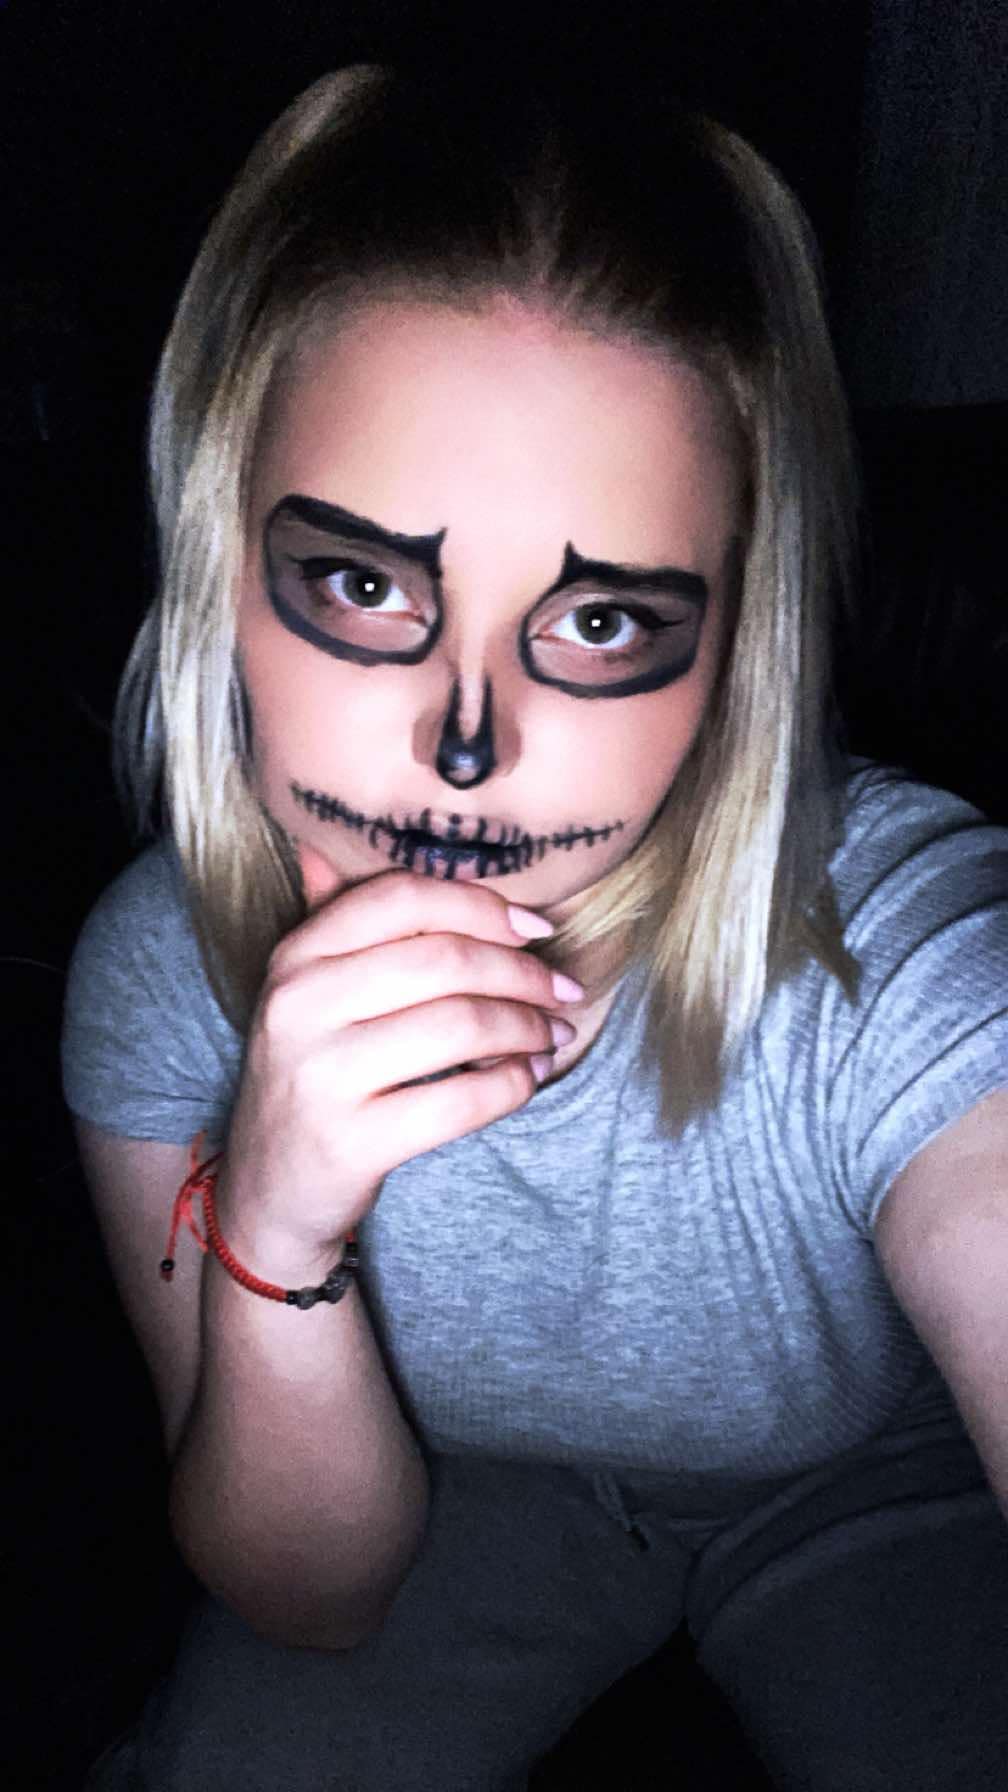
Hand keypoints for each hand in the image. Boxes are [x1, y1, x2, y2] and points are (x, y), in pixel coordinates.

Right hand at [215, 844, 582, 1265]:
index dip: (482, 906)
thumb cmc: (312, 1075)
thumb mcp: (307, 994)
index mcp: (296, 956)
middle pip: (444, 959)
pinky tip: (528, 1079)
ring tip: (552, 1035)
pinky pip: (462, 1100)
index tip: (535, 930)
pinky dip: (513, 1085)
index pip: (403, 898)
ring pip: (461, 1024)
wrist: (273, 1187)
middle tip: (561, 991)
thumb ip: (329, 921)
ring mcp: (323, 1075)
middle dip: (522, 973)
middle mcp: (300, 1006)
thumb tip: (323, 846)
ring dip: (527, 1028)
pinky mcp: (353, 1141)